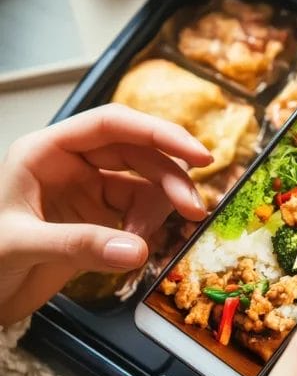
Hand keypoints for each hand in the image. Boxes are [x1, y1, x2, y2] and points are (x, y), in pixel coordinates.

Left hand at [0, 104, 212, 324]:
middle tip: (194, 211)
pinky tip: (135, 249)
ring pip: (146, 184)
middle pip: (140, 154)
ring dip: (162, 208)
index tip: (197, 155)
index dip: (158, 133)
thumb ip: (78, 245)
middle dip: (171, 179)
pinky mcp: (100, 219)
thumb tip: (138, 250)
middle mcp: (73, 164)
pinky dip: (149, 229)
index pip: (112, 125)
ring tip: (148, 241)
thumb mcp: (20, 246)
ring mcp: (89, 191)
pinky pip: (141, 213)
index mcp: (47, 151)